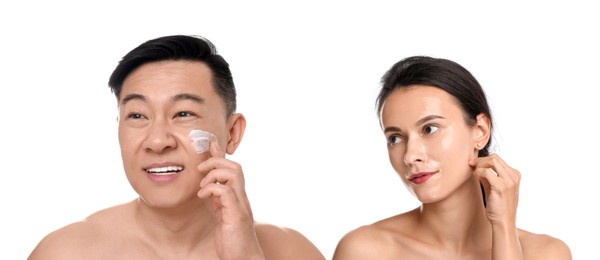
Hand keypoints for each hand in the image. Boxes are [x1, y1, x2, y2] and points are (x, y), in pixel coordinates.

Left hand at [197, 141, 264, 259]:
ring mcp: (241, 205)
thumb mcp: (222, 215)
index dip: (220, 155)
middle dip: (216, 161)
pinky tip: (203, 197)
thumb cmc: (233, 241)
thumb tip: (210, 188)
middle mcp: (242, 198)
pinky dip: (212, 189)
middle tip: (200, 169)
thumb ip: (218, 200)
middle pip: (235, 166)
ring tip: (202, 186)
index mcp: (237, 197)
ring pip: (233, 174)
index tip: (210, 144)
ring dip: (214, 174)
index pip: (232, 169)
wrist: (243, 259)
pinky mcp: (236, 215)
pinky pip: (225, 192)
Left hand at [469, 154, 520, 225]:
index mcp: (515, 175)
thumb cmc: (498, 207)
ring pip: (492, 161)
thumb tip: (478, 166)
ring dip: (479, 165)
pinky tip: (476, 178)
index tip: (473, 164)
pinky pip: (486, 172)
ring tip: (474, 173)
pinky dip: (478, 173)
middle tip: (471, 165)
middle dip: (480, 160)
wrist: (503, 222)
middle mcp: (514, 176)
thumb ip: (488, 177)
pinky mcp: (501, 187)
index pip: (498, 159)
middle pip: (495, 157)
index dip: (483, 159)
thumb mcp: (494, 188)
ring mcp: (509, 181)